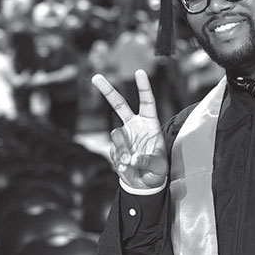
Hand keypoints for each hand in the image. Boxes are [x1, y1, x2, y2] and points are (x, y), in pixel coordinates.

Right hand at [92, 70, 168, 189]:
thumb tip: (132, 159)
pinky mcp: (114, 147)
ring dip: (122, 148)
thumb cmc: (157, 170)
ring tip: (129, 163)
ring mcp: (123, 136)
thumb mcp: (159, 166)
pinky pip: (113, 150)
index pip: (147, 102)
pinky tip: (126, 168)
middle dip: (107, 91)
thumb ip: (147, 161)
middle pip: (119, 105)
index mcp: (150, 123)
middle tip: (95, 77)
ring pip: (116, 134)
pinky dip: (119, 160)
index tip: (139, 72)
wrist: (144, 183)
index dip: (143, 87)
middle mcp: (135, 126)